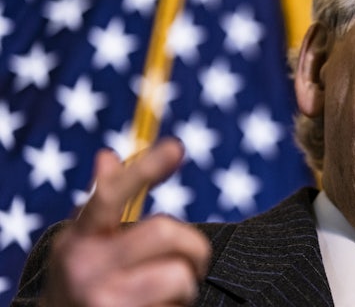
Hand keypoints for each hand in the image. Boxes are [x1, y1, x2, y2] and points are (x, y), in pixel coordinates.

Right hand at [43, 139, 211, 305]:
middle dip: (193, 245)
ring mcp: (104, 300)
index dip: (144, 169)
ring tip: (166, 292)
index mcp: (78, 239)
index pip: (110, 195)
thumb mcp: (85, 244)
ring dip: (187, 283)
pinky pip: (178, 305)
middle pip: (164, 232)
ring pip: (180, 275)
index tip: (176, 146)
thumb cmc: (85, 282)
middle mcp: (86, 268)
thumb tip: (107, 156)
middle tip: (193, 259)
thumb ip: (101, 205)